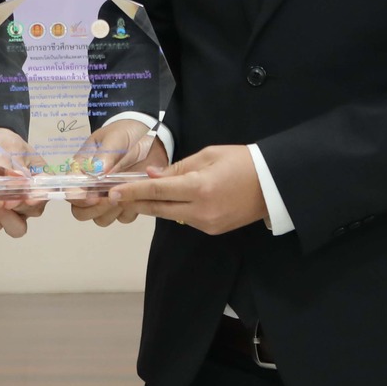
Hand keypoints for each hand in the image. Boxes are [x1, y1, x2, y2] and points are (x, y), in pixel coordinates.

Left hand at [0, 133, 46, 236]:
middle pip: (33, 212)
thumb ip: (12, 164)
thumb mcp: (7, 147)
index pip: (47, 191)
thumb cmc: (0, 144)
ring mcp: (13, 207)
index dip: (39, 198)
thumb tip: (19, 177)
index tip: (28, 199)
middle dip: (19, 210)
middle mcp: (29, 196)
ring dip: (4, 219)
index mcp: (39, 178)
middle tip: (5, 202)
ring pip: (16, 226)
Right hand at [71, 128, 169, 226]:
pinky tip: (137, 197)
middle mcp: (91, 187)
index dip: (78, 198)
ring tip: (126, 197)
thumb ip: (105, 155)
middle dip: (94, 209)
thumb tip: (95, 172)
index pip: (70, 190)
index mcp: (82, 170)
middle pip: (80, 212)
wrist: (150, 136)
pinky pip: (123, 218)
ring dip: (111, 212)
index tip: (94, 197)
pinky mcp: (126, 203)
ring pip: (100, 219)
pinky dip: (129, 212)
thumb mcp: (115, 139)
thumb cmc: (125, 134)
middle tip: (112, 198)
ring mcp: (107, 197)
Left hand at [104, 144, 261, 235]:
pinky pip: (185, 219)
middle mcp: (201, 210)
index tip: (112, 192)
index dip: (133, 191)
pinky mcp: (213, 230)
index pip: (158, 189)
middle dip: (135, 202)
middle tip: (114, 196)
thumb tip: (152, 175)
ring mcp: (207, 224)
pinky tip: (167, 199)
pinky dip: (173, 209)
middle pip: (158, 207)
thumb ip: (179, 168)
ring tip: (137, 195)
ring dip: (153, 205)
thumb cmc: (243, 161)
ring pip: (170, 215)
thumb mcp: (209, 155)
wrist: (274, 185)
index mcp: (200, 187)